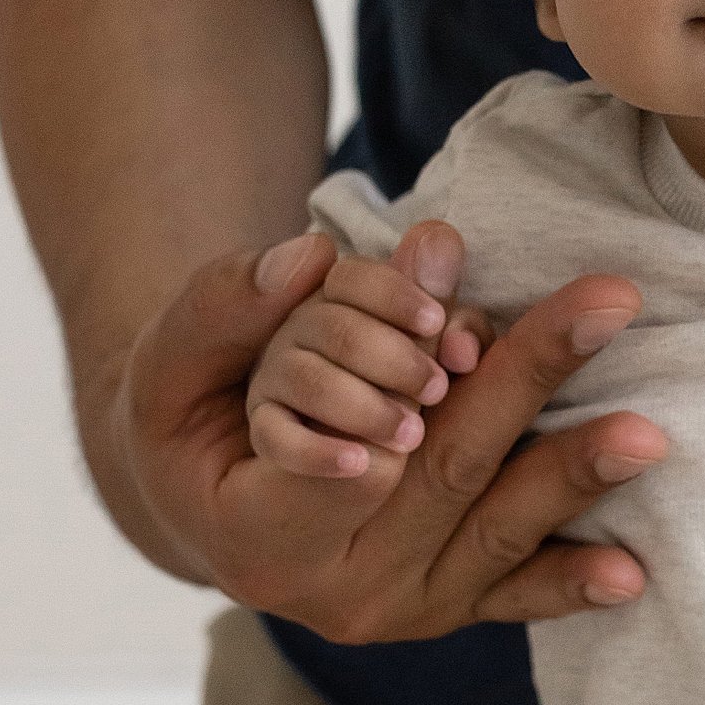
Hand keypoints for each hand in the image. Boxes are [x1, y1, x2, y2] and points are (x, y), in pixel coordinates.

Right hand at [97, 219, 669, 637]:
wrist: (206, 513)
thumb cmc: (187, 423)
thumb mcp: (169, 362)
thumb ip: (228, 306)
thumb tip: (310, 254)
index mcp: (257, 535)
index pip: (342, 463)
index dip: (394, 397)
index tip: (451, 337)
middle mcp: (333, 590)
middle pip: (441, 474)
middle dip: (525, 383)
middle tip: (603, 306)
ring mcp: (398, 610)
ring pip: (493, 532)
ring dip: (572, 474)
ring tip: (644, 431)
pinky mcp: (446, 611)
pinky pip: (514, 596)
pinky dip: (571, 581)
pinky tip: (631, 572)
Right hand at [245, 243, 493, 477]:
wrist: (322, 465)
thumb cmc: (394, 397)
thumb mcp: (430, 351)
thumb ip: (433, 303)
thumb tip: (439, 238)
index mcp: (337, 302)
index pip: (351, 279)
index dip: (395, 293)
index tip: (434, 322)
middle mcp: (299, 335)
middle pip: (334, 327)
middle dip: (393, 357)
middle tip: (436, 389)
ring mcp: (274, 383)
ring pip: (308, 378)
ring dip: (364, 405)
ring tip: (410, 434)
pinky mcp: (264, 431)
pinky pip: (275, 436)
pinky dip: (317, 450)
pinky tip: (360, 463)